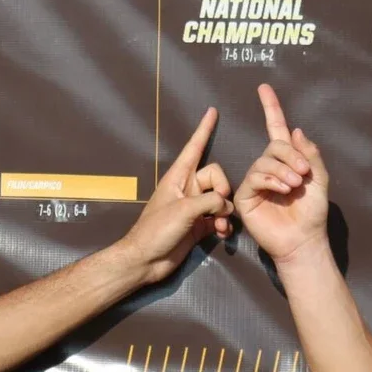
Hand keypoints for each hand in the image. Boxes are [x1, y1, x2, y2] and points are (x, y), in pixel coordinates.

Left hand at [115, 106, 234, 285]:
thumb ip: (209, 201)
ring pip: (220, 199)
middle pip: (215, 177)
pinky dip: (223, 224)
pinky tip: (221, 234)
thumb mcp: (184, 210)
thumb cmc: (157, 230)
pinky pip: (218, 217)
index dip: (204, 129)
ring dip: (224, 212)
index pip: (194, 147)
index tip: (212, 111)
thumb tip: (225, 205)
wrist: (146, 260)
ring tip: (220, 226)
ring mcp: (193, 207)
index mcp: (178, 177)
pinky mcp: (198, 225)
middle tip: (218, 207)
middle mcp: (187, 189)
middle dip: (223, 191)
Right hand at [233, 85, 330, 266]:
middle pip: (274, 145)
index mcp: (287, 161)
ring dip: (283, 170)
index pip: (276, 129)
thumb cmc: (312, 212)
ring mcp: (256, 181)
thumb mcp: (319, 179)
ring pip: (265, 160)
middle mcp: (269, 167)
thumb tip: (295, 131)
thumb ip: (310, 154)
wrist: (303, 239)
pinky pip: (255, 176)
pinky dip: (271, 180)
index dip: (271, 108)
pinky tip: (284, 190)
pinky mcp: (246, 195)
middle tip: (304, 173)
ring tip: (295, 186)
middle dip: (291, 155)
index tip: (264, 88)